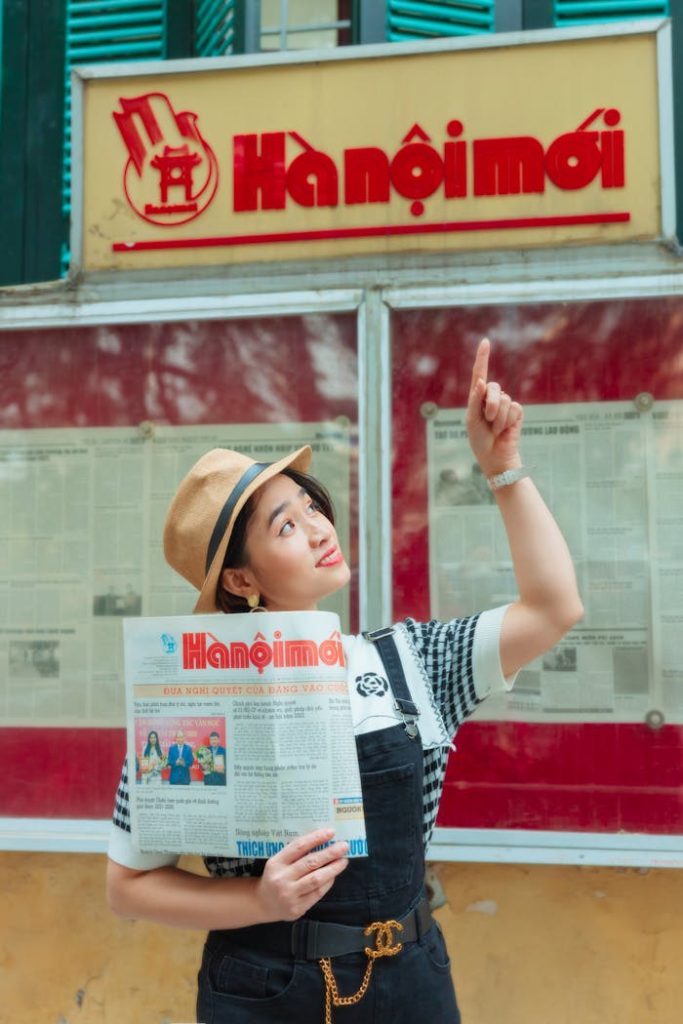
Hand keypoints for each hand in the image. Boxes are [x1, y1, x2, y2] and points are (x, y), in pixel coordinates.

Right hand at [255, 828, 348, 921]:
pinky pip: (317, 893)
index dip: (316, 838)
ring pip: (316, 879)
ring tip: (343, 861)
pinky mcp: (297, 908)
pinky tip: (334, 875)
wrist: (263, 903)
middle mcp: (282, 879)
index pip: (298, 847)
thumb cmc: (275, 877)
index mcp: (276, 863)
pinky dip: (328, 883)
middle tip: (344, 846)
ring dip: (333, 869)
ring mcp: (289, 895)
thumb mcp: (278, 862)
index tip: (331, 832)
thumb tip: (322, 841)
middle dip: (330, 853)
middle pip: (310, 863)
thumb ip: (295, 854)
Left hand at [466, 338, 523, 476]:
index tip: (485, 342)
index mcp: (477, 397)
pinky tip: (505, 430)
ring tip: (495, 429)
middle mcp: (491, 397)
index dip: (483, 358)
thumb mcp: (472, 420)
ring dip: (498, 417)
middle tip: (487, 421)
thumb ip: (475, 400)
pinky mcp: (516, 412)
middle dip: (490, 405)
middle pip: (494, 387)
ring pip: (504, 400)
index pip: (480, 374)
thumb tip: (480, 381)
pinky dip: (507, 421)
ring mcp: (505, 404)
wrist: (495, 456)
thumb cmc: (479, 439)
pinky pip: (514, 408)